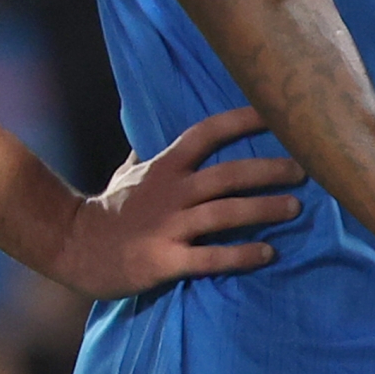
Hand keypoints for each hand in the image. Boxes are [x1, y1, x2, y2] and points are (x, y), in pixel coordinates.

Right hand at [51, 105, 304, 297]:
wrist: (70, 247)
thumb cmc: (109, 211)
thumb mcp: (127, 174)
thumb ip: (150, 153)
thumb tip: (147, 119)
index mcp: (165, 168)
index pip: (207, 133)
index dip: (242, 120)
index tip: (277, 113)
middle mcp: (170, 193)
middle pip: (228, 175)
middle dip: (269, 171)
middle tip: (304, 170)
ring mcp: (167, 226)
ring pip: (225, 212)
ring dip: (264, 209)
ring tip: (295, 208)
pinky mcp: (164, 260)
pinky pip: (210, 257)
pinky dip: (241, 254)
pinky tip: (268, 253)